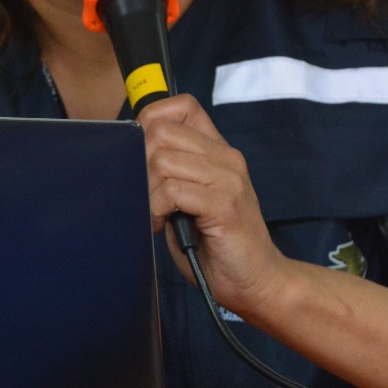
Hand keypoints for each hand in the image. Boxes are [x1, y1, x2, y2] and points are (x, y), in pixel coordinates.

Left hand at [137, 94, 291, 316]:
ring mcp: (229, 179)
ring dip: (147, 191)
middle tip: (145, 194)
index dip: (151, 122)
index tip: (141, 157)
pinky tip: (161, 225)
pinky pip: (173, 191)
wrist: (257, 281)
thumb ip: (170, 172)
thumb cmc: (216, 244)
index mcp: (219, 151)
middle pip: (162, 131)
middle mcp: (227, 158)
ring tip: (154, 214)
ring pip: (163, 160)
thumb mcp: (189, 199)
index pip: (181, 106)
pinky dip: (156, 209)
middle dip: (140, 162)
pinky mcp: (225, 204)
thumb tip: (129, 153)